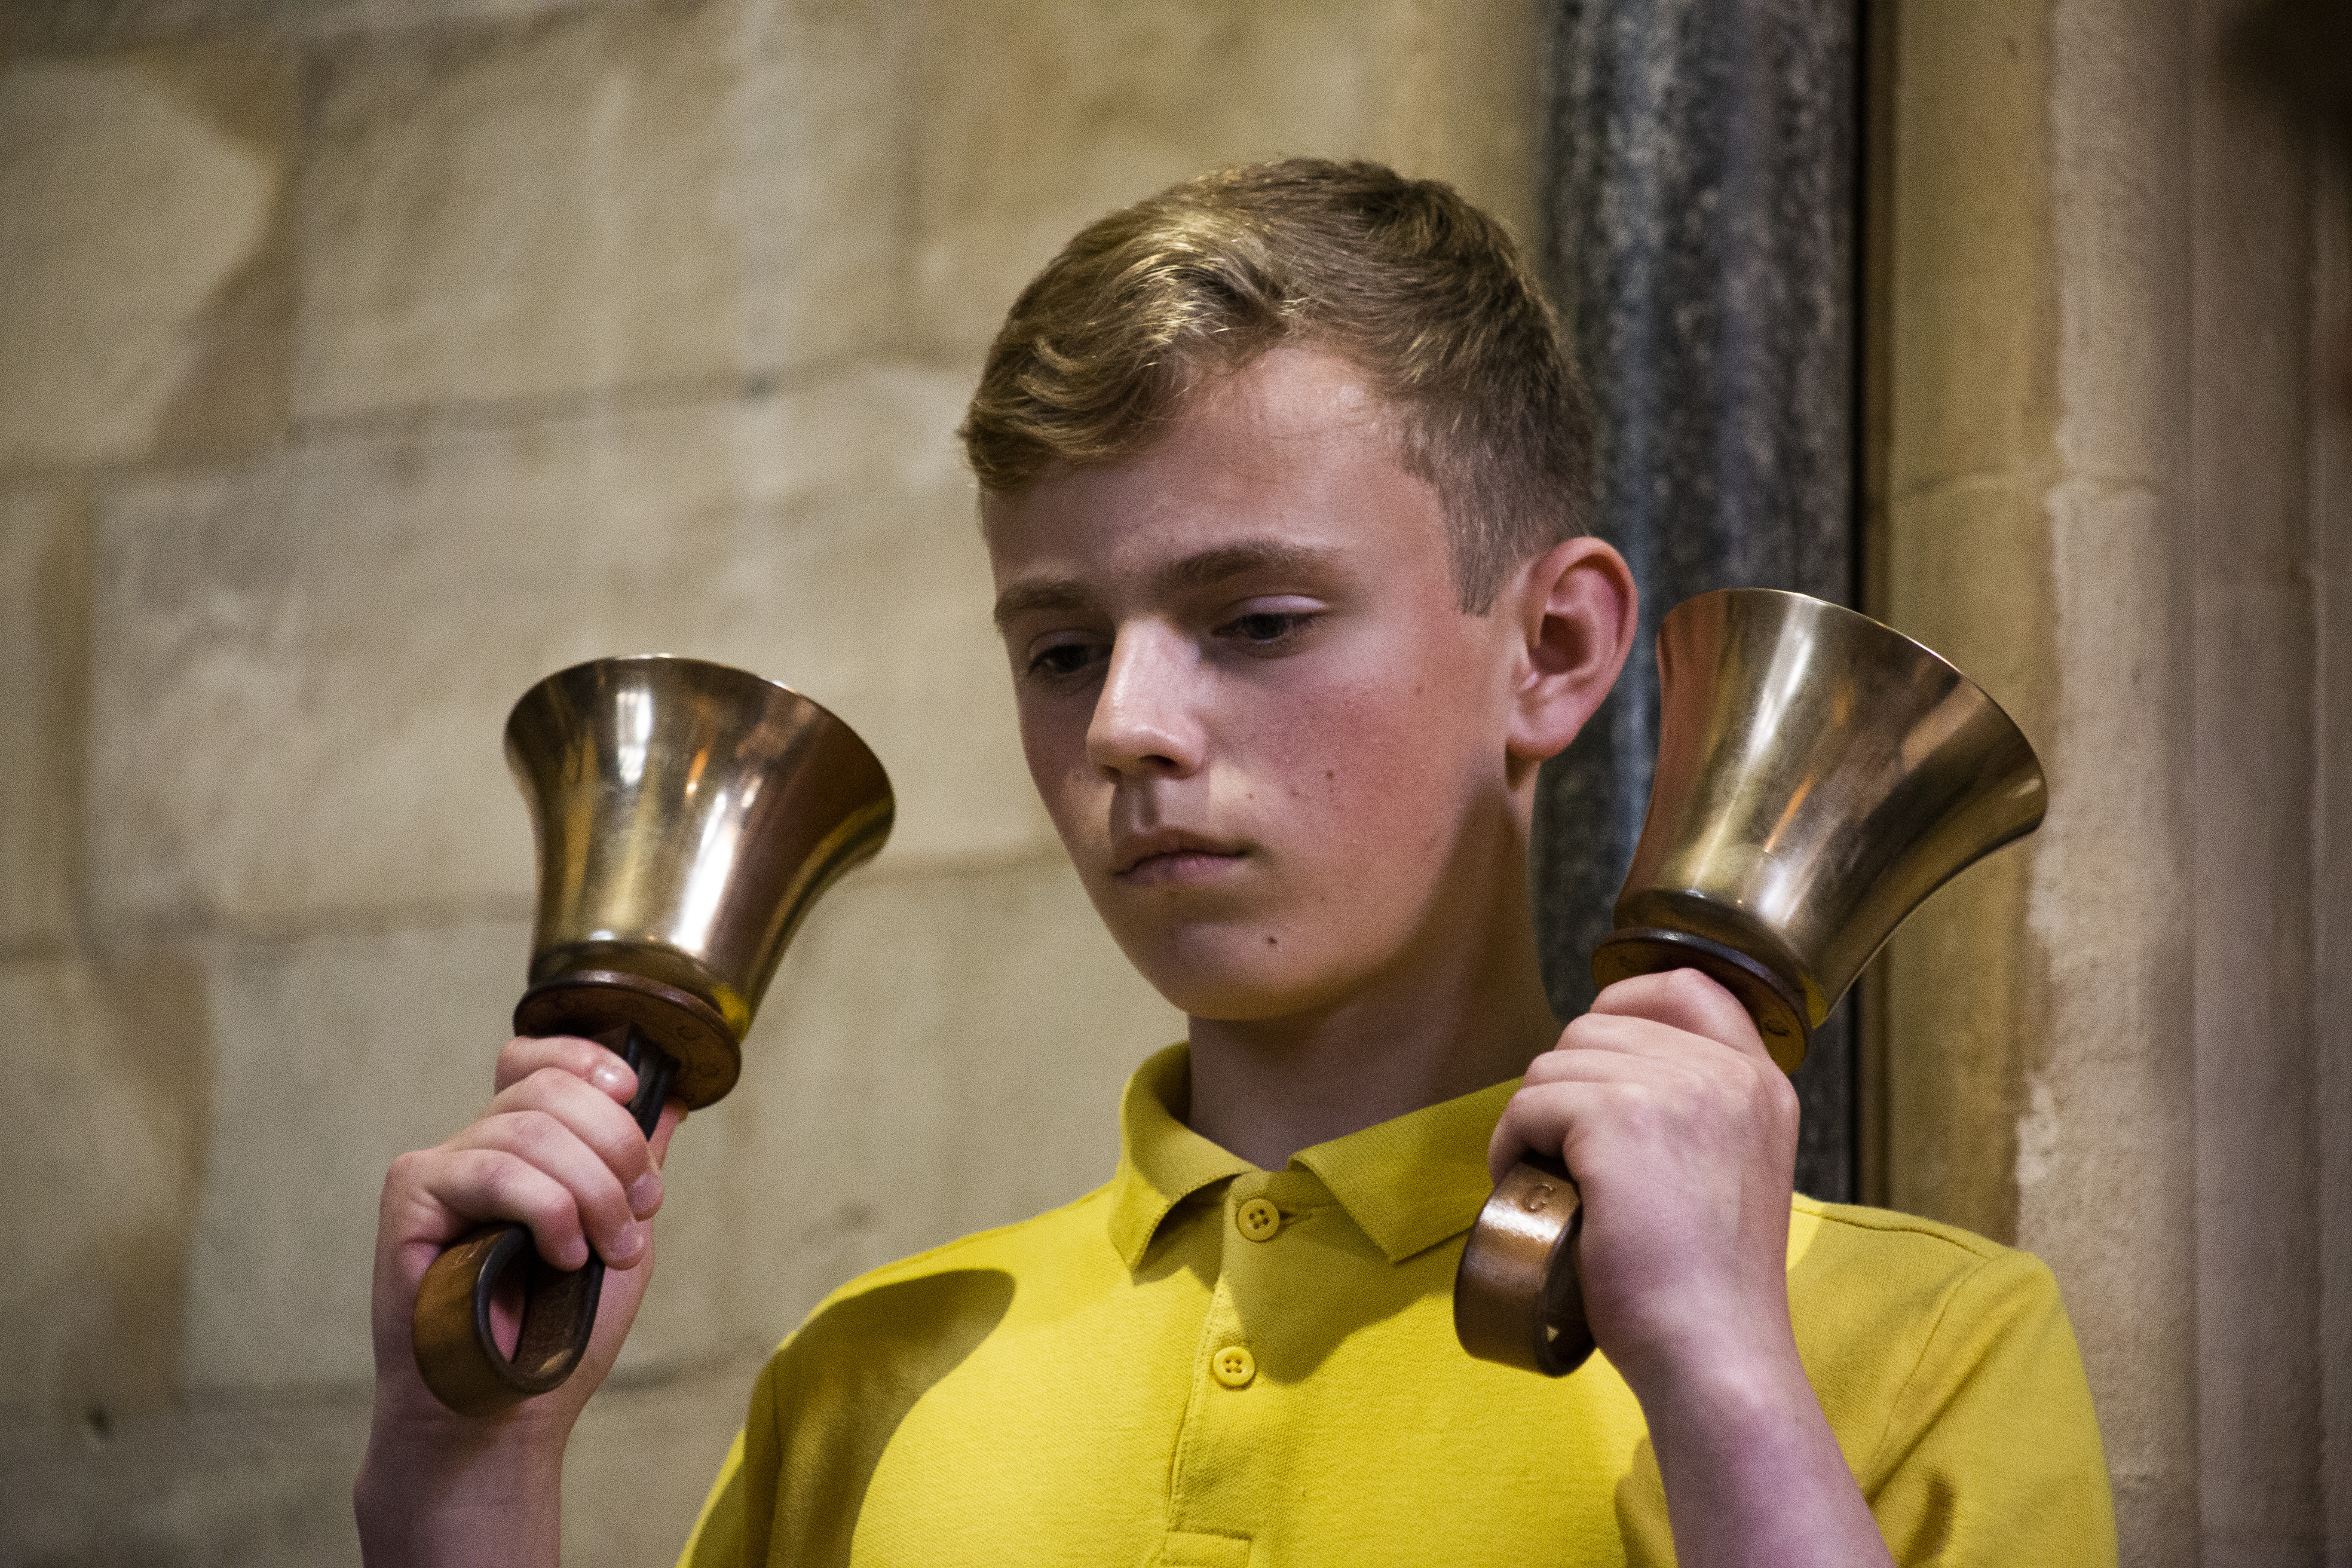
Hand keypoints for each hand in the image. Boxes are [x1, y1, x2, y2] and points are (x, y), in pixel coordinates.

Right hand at [356, 1035, 685, 1566]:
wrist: (507, 1413)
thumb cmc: (557, 1332)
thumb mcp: (620, 1236)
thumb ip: (633, 1168)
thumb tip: (671, 1100)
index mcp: (521, 1149)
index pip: (538, 1059)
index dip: (587, 1060)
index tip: (632, 1095)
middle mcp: (476, 1148)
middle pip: (549, 1088)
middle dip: (615, 1144)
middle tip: (640, 1210)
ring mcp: (440, 1169)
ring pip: (529, 1127)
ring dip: (591, 1189)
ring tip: (606, 1250)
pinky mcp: (411, 1199)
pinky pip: (491, 1169)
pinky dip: (545, 1208)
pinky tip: (560, 1253)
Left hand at [1489, 967, 1797, 1389]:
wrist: (1713, 1351)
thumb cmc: (1707, 1290)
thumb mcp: (1733, 1176)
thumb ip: (1700, 1120)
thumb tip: (1616, 1081)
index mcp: (1761, 1084)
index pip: (1690, 987)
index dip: (1627, 1002)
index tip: (1592, 1054)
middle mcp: (1726, 1074)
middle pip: (1600, 1026)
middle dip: (1563, 1082)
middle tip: (1558, 1149)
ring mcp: (1675, 1089)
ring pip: (1556, 1061)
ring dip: (1532, 1114)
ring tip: (1543, 1174)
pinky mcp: (1617, 1118)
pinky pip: (1530, 1103)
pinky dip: (1510, 1142)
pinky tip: (1522, 1182)